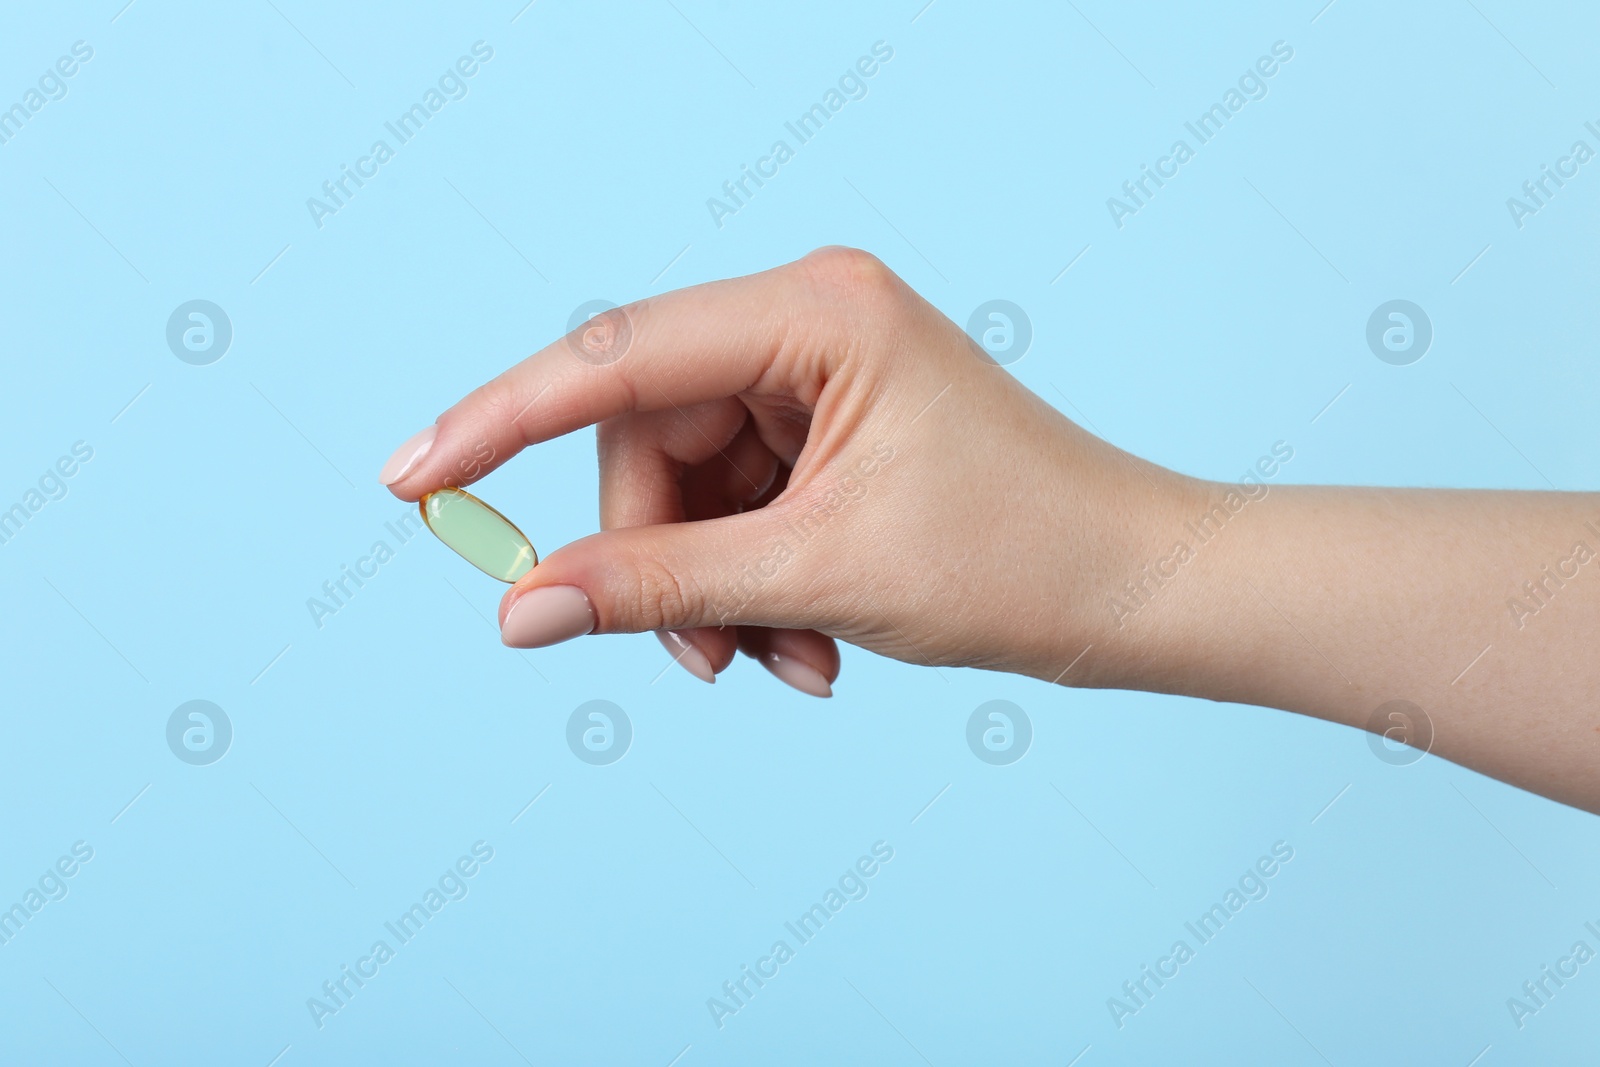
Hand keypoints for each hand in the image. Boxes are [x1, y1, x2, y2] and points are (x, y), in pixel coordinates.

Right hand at [378, 247, 1183, 694]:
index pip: (612, 360)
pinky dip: (748, 590)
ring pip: (686, 492)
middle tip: (703, 659)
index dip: (500, 423)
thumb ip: (657, 586)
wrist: (1135, 591)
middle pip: (647, 444)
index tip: (410, 479)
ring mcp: (816, 381)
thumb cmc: (1018, 556)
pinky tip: (806, 649)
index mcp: (812, 312)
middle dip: (658, 563)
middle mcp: (806, 325)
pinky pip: (734, 512)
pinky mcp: (828, 436)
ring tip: (785, 663)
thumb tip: (521, 608)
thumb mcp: (817, 576)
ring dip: (711, 594)